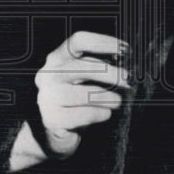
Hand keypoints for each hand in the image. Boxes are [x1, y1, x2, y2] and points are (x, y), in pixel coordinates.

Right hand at [34, 32, 129, 157]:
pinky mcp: (51, 119)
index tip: (126, 50)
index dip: (103, 42)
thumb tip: (125, 61)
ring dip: (108, 98)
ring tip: (117, 102)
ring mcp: (46, 97)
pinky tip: (105, 114)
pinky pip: (84, 115)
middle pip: (82, 66)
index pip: (78, 41)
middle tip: (127, 80)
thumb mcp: (85, 79)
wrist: (57, 133)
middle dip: (110, 73)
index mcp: (56, 59)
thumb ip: (99, 67)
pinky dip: (100, 114)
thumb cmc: (77, 101)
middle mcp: (47, 74)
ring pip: (85, 94)